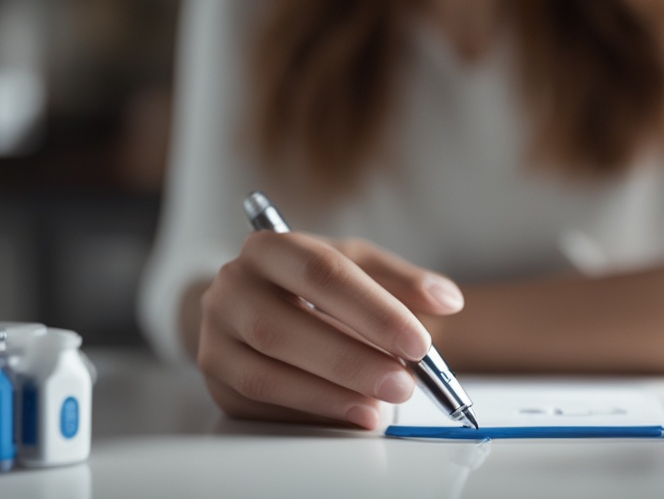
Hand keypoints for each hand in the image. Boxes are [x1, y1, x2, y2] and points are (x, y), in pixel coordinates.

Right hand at [197, 233, 463, 429]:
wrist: (262, 303)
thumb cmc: (315, 284)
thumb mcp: (360, 267)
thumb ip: (406, 282)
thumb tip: (448, 300)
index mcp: (269, 247)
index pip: (320, 273)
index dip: (373, 310)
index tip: (420, 343)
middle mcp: (231, 287)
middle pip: (283, 326)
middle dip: (350, 360)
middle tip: (404, 384)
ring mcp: (216, 335)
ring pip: (266, 371)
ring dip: (329, 394)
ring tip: (381, 408)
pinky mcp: (217, 378)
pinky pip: (259, 404)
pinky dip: (310, 413)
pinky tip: (351, 416)